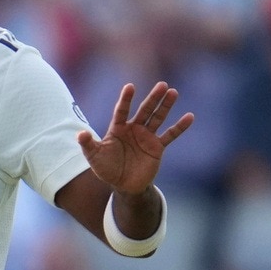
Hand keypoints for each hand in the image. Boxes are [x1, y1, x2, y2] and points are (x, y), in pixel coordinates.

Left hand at [77, 82, 193, 195]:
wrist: (123, 184)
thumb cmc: (106, 168)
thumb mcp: (94, 157)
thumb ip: (88, 144)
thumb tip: (80, 134)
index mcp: (117, 128)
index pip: (122, 110)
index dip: (126, 99)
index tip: (130, 86)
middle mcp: (133, 129)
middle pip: (144, 110)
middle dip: (152, 98)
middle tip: (162, 85)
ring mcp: (146, 137)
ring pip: (158, 118)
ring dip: (165, 106)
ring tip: (173, 92)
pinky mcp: (157, 147)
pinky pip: (170, 135)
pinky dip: (179, 127)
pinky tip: (189, 116)